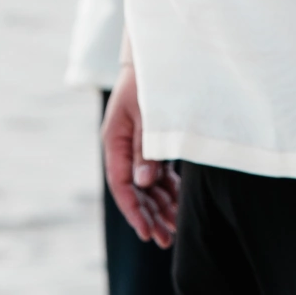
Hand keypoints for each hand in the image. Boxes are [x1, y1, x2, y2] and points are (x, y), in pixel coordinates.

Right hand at [103, 71, 180, 246]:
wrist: (162, 53)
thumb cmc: (153, 80)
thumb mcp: (149, 113)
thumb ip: (145, 148)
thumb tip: (142, 183)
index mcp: (114, 139)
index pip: (121, 184)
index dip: (133, 211)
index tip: (147, 233)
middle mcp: (123, 146)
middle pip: (134, 190)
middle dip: (149, 217)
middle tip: (165, 241)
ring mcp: (139, 145)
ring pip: (147, 185)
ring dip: (160, 207)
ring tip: (175, 231)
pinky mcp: (154, 142)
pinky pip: (159, 173)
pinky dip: (169, 190)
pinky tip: (180, 206)